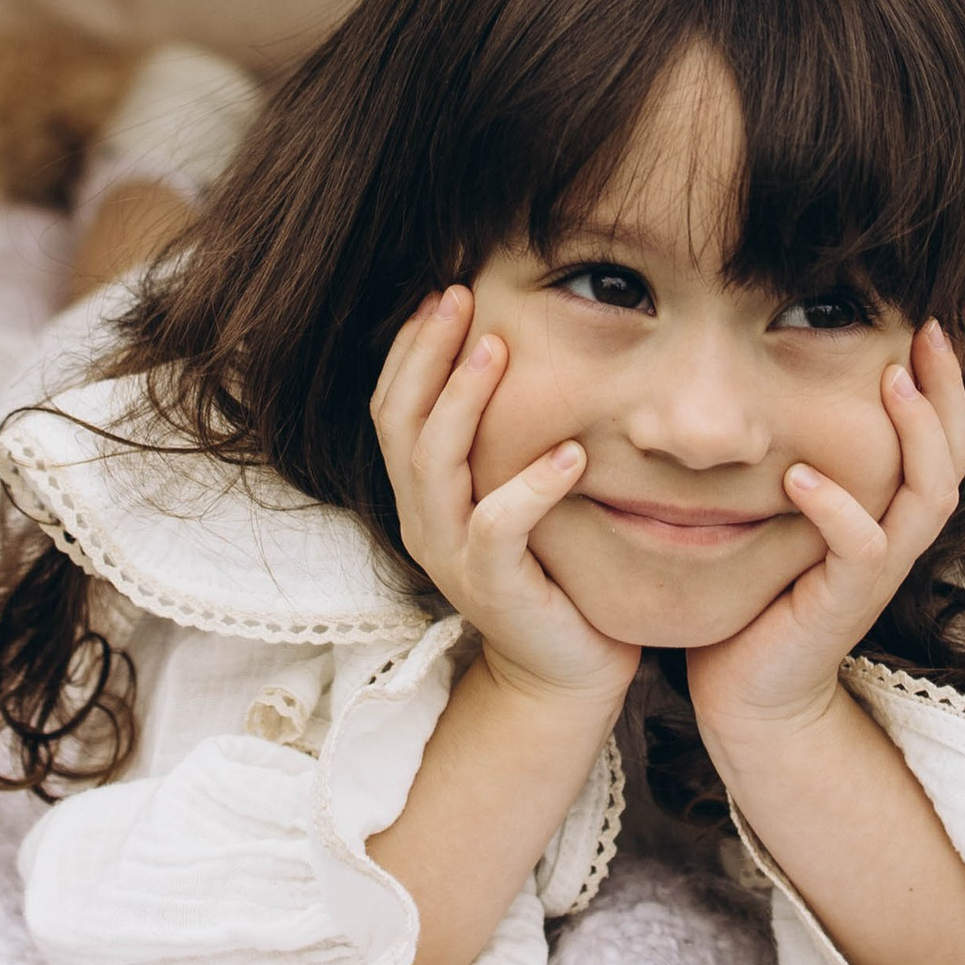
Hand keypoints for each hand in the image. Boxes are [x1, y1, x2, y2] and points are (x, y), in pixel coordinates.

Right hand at [371, 290, 637, 714]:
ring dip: (463, 401)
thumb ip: (503, 441)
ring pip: (434, 465)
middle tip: (458, 296)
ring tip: (499, 349)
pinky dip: (531, 485)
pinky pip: (498, 527)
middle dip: (426, 353)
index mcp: (421, 495)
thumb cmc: (551, 571)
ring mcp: (451, 556)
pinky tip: (571, 452)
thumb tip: (521, 352)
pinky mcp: (493, 588)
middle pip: (401, 423)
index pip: (393, 407)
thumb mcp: (514, 494)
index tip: (439, 293)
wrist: (563, 672)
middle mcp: (423, 520)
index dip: (409, 348)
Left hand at [684, 319, 964, 744]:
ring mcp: (876, 573)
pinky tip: (802, 475)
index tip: (925, 325)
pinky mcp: (844, 603)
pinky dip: (837, 508)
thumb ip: (794, 463)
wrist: (749, 693)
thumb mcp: (782, 518)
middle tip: (928, 331)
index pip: (943, 443)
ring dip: (915, 435)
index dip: (945, 386)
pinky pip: (862, 549)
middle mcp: (896, 540)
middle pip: (955, 459)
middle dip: (947, 391)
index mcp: (889, 517)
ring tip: (889, 382)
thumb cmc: (758, 599)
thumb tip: (764, 386)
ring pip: (928, 496)